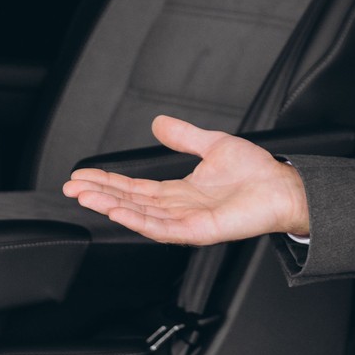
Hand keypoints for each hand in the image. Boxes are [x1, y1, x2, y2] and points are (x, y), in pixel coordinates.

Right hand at [60, 115, 310, 244]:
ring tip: (86, 198)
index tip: (82, 175)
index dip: (107, 182)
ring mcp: (187, 222)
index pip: (135, 187)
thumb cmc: (256, 172)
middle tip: (71, 187)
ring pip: (140, 215)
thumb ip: (184, 136)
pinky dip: (139, 221)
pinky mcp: (199, 231)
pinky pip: (163, 228)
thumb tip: (158, 123)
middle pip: (130, 202)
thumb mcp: (212, 145)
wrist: (283, 187)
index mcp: (179, 192)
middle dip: (99, 195)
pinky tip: (119, 212)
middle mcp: (178, 209)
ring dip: (111, 206)